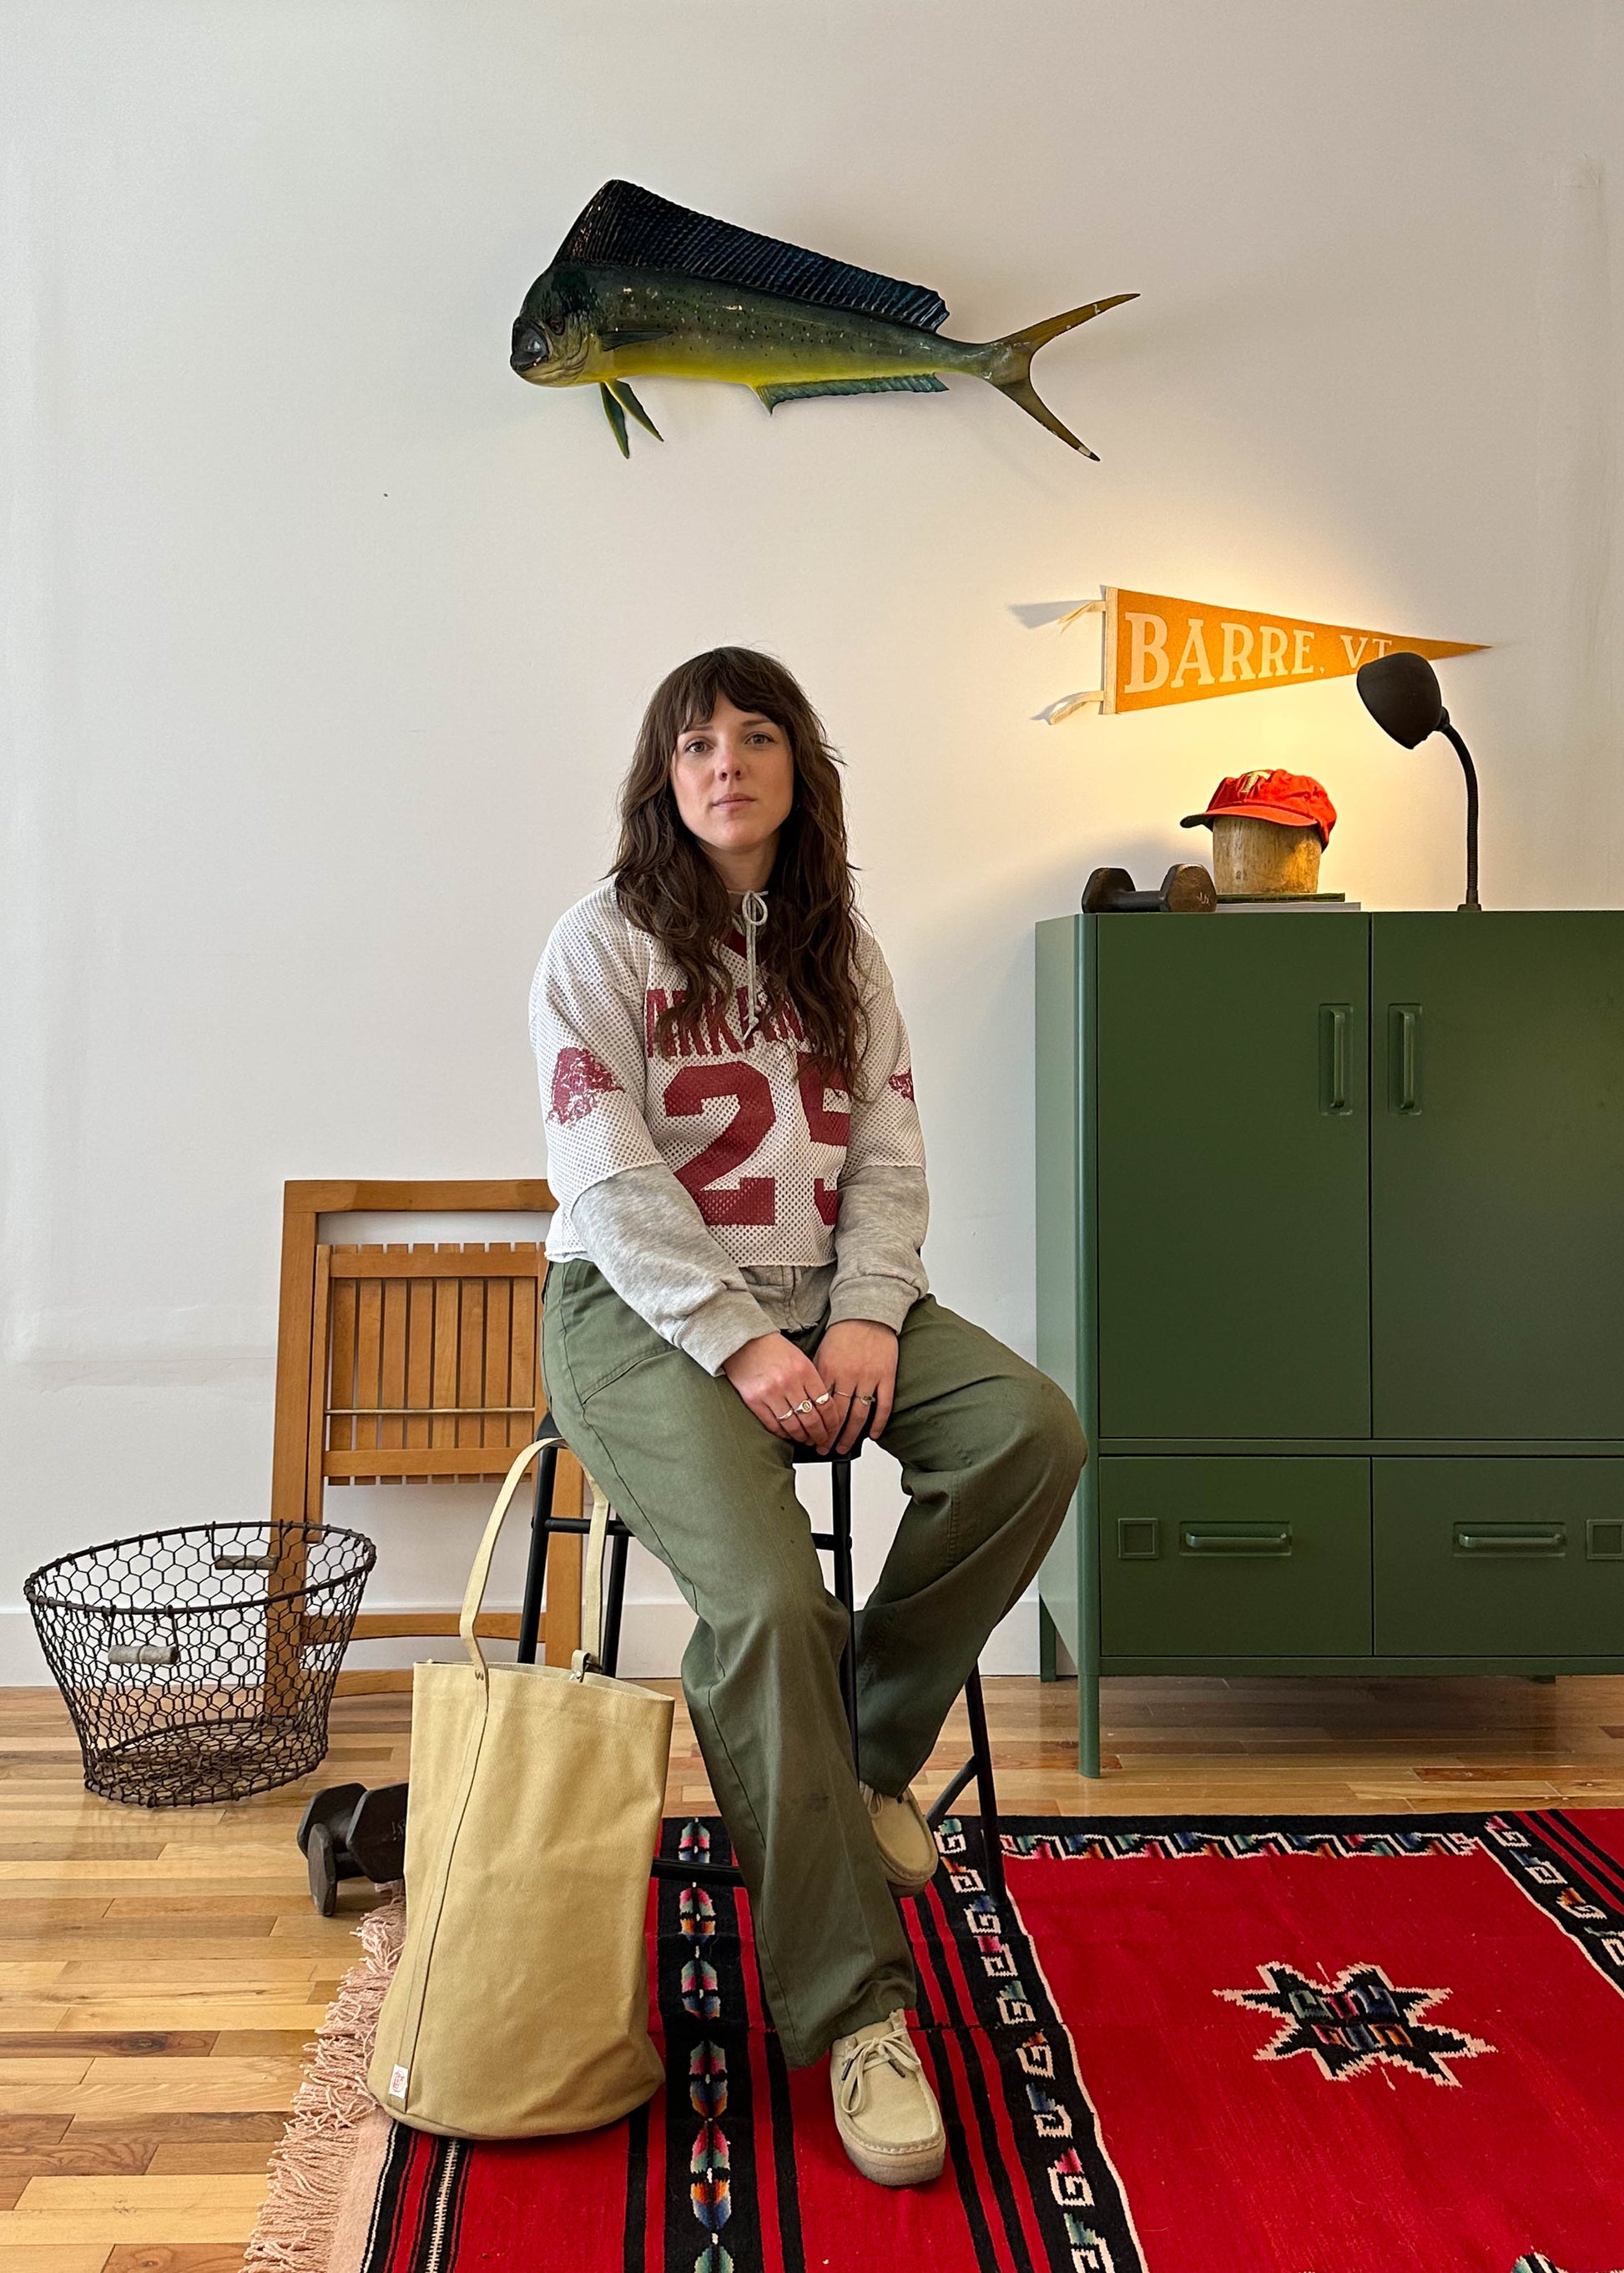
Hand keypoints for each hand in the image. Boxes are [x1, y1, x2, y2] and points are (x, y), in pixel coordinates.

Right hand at [722, 1332, 839, 1449]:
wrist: (744, 1341)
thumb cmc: (773, 1349)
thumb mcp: (800, 1359)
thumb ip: (812, 1381)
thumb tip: (824, 1408)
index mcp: (804, 1371)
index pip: (826, 1404)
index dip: (832, 1422)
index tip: (833, 1429)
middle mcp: (789, 1383)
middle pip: (811, 1419)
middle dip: (820, 1434)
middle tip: (822, 1440)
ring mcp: (771, 1393)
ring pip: (793, 1426)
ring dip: (802, 1437)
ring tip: (806, 1439)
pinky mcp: (755, 1401)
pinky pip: (773, 1425)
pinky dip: (783, 1433)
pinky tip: (788, 1434)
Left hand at [811, 1319, 897, 1452]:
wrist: (868, 1314)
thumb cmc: (843, 1333)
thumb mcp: (822, 1353)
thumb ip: (818, 1378)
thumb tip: (810, 1402)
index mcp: (829, 1369)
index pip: (821, 1406)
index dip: (816, 1426)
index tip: (811, 1438)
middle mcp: (849, 1376)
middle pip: (838, 1415)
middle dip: (830, 1436)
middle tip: (825, 1449)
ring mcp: (869, 1378)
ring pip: (859, 1415)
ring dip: (851, 1436)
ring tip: (844, 1448)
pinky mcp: (886, 1377)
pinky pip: (884, 1405)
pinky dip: (879, 1423)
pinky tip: (873, 1435)